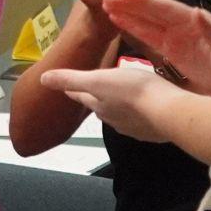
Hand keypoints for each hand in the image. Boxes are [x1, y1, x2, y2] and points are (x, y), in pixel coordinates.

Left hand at [39, 64, 177, 142]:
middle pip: (100, 107)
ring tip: (123, 97)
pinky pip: (141, 121)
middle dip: (98, 99)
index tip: (69, 89)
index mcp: (99, 105)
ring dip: (119, 107)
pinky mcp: (152, 131)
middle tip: (99, 89)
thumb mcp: (99, 79)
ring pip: (120, 115)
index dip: (75, 90)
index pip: (81, 97)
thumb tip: (43, 79)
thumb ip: (72, 79)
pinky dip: (139, 115)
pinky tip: (145, 111)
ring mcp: (133, 127)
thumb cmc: (133, 91)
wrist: (167, 112)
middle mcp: (112, 119)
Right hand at [103, 0, 210, 97]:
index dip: (144, 2)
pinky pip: (149, 38)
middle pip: (152, 12)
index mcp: (195, 23)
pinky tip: (118, 23)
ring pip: (147, 23)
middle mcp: (184, 27)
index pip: (165, 8)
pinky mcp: (173, 53)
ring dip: (127, 14)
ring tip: (106, 6)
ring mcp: (177, 39)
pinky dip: (133, 30)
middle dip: (130, 5)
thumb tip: (198, 12)